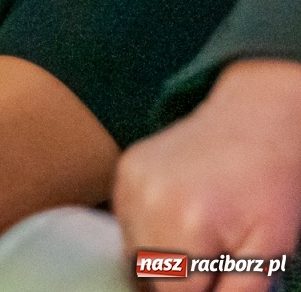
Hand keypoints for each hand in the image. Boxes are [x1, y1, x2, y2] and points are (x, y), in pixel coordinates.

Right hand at [116, 60, 300, 291]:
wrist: (257, 121)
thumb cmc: (271, 186)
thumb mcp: (272, 250)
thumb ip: (236, 291)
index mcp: (188, 224)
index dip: (198, 290)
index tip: (217, 272)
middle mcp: (148, 201)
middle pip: (150, 273)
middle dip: (181, 276)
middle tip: (214, 254)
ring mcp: (130, 183)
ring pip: (133, 251)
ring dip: (162, 254)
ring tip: (198, 233)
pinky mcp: (124, 171)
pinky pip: (127, 221)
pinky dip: (150, 227)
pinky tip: (180, 211)